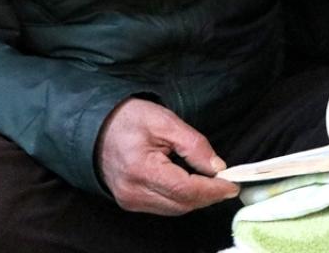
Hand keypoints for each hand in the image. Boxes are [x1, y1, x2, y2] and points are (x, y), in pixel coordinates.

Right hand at [95, 98, 239, 214]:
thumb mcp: (164, 121)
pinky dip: (181, 198)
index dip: (212, 190)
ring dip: (196, 198)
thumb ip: (193, 144)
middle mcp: (133, 192)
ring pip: (175, 209)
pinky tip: (191, 185)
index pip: (185, 189)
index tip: (232, 184)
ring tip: (213, 183)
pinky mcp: (130, 203)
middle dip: (208, 195)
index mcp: (141, 169)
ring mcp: (130, 201)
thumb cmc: (129, 119)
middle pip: (182, 204)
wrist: (96, 127)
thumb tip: (218, 168)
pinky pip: (164, 206)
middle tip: (227, 183)